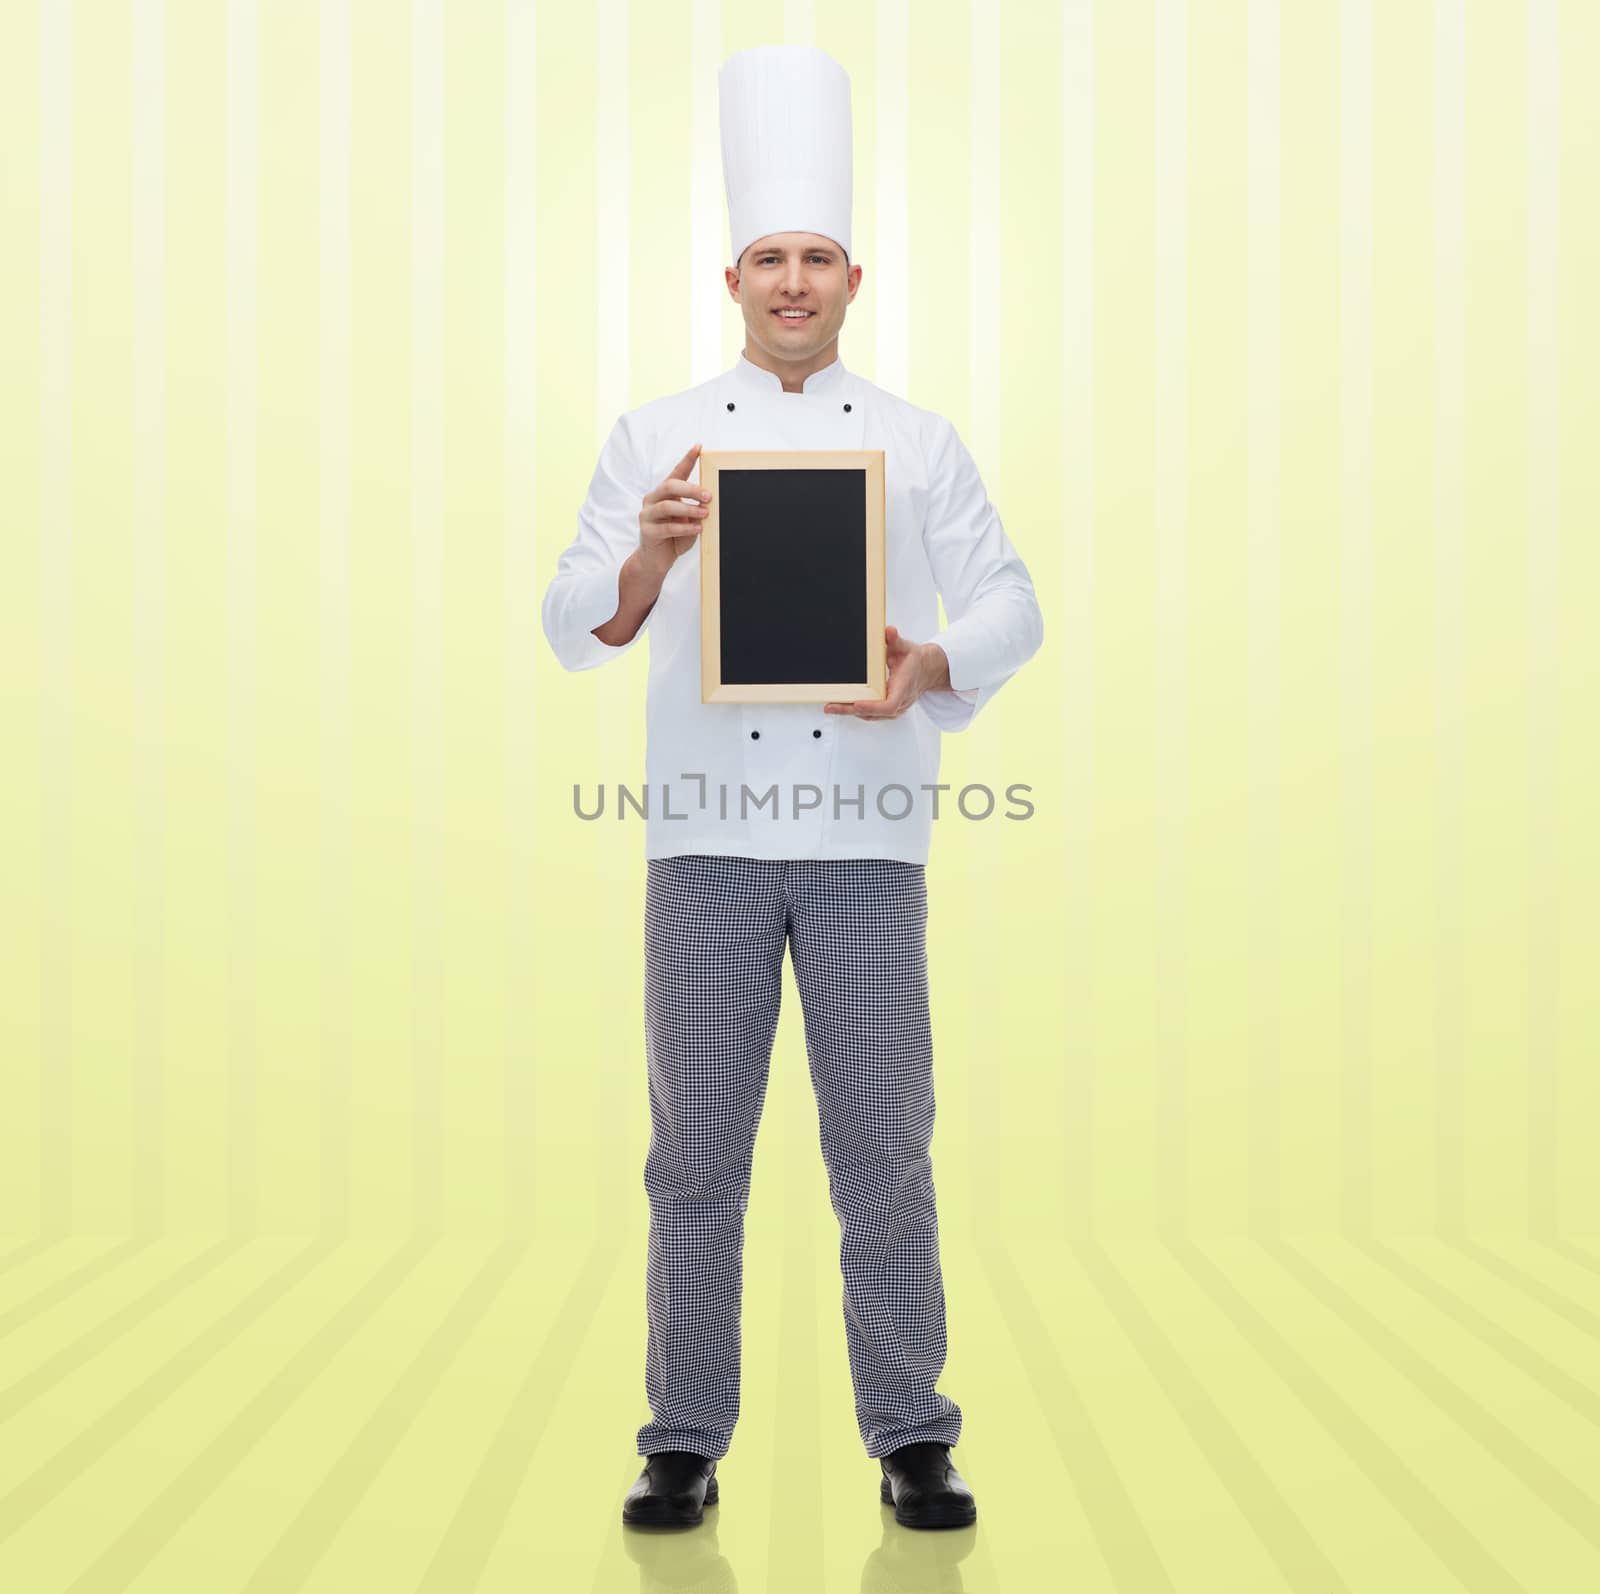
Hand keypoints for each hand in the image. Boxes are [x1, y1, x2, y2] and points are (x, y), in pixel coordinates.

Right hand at [637, 442, 711, 579]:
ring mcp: (647, 515)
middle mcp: (653, 500)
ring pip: (668, 506)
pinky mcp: (647, 531)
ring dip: (689, 509)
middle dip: (691, 489)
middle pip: (670, 486)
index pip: (676, 472)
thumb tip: (708, 504)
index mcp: (664, 493)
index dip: (687, 459)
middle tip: (709, 496)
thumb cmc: (674, 538)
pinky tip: (697, 528)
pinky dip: (685, 527)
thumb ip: (695, 511)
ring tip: (705, 514)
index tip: (699, 447)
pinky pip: (668, 527)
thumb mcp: (689, 522)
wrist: (656, 561)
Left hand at [824, 626, 951, 718]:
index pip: (889, 705)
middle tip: (831, 706)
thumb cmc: (915, 661)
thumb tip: (888, 631)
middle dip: (851, 710)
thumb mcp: (906, 647)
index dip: (872, 707)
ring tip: (832, 707)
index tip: (857, 704)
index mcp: (904, 688)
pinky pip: (871, 714)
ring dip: (850, 712)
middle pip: (874, 713)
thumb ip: (896, 640)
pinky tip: (842, 706)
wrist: (926, 670)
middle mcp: (900, 702)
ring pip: (871, 716)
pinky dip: (856, 711)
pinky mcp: (889, 710)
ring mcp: (895, 709)